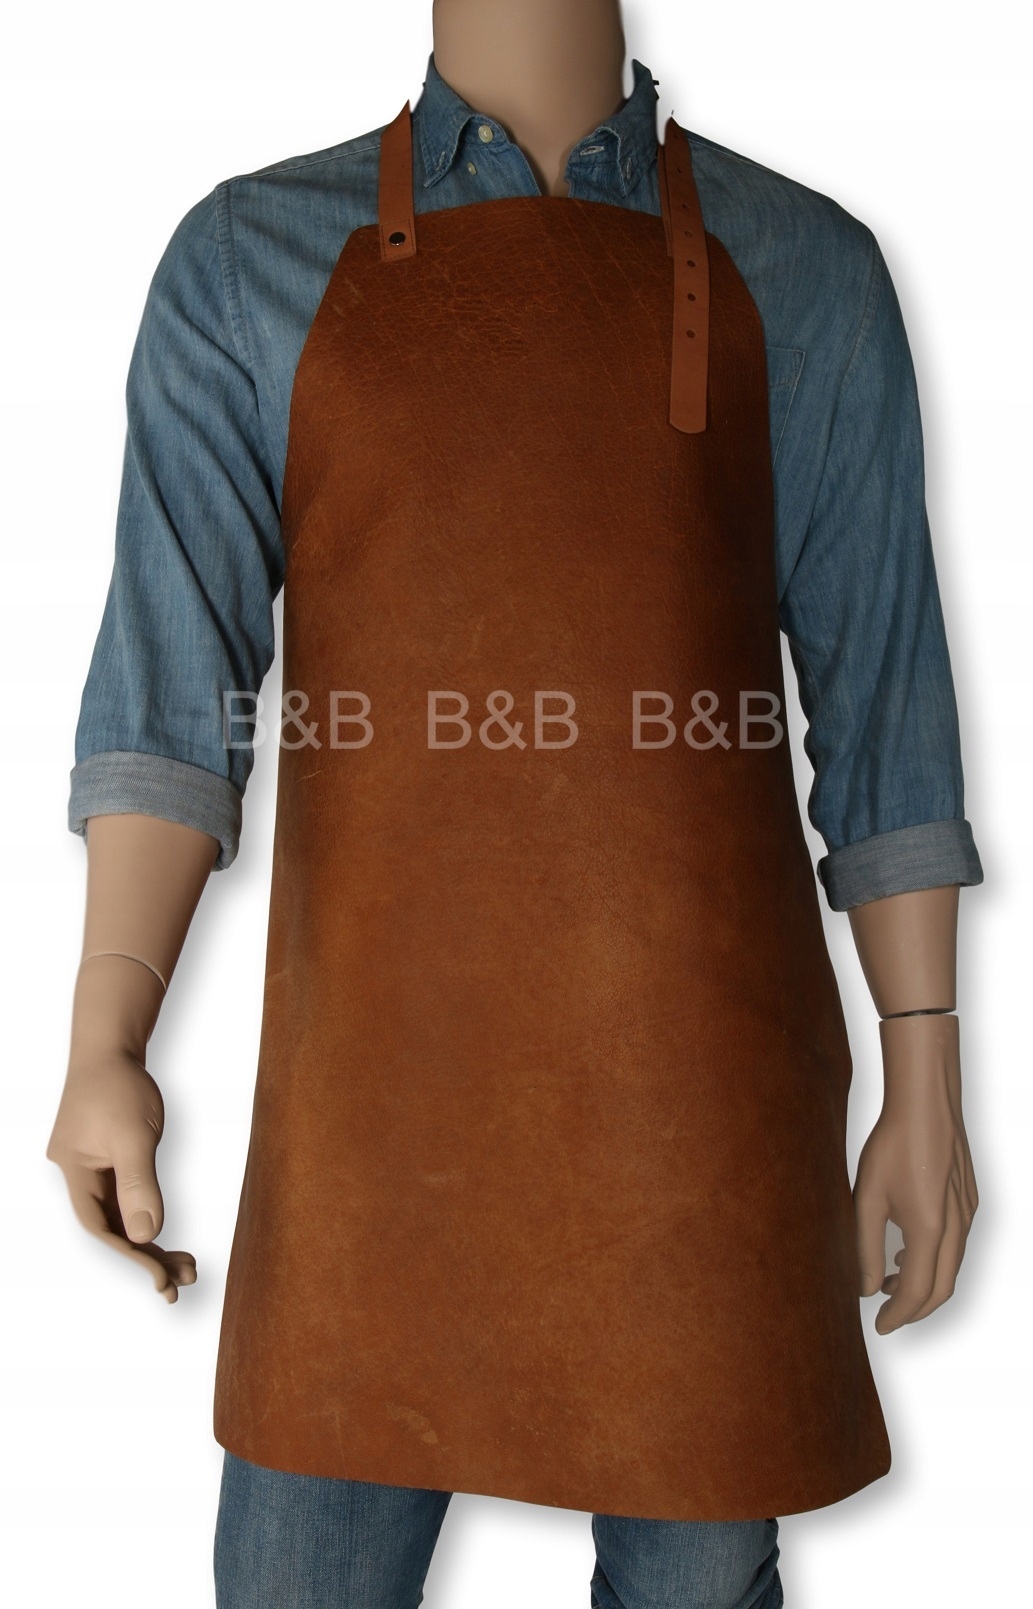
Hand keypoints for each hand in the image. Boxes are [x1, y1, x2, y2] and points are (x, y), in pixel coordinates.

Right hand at [46, 1047, 196, 1302]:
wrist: (109, 1046)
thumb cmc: (118, 1084)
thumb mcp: (134, 1135)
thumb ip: (139, 1184)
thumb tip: (149, 1236)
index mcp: (75, 1172)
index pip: (101, 1226)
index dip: (131, 1255)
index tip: (162, 1278)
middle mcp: (78, 1175)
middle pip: (111, 1227)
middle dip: (146, 1256)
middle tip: (183, 1281)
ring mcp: (91, 1168)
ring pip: (119, 1215)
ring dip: (149, 1241)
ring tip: (186, 1266)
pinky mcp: (106, 1160)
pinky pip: (124, 1199)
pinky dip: (145, 1217)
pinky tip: (164, 1235)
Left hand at [854, 1013, 977, 1333]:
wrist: (926, 1103)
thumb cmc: (893, 1144)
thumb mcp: (867, 1198)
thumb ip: (865, 1248)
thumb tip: (865, 1289)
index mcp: (929, 1230)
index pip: (918, 1294)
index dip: (899, 1316)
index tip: (879, 1326)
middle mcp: (956, 1227)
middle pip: (942, 1288)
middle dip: (915, 1308)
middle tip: (886, 1314)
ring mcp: (968, 1214)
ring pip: (952, 1267)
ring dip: (924, 1282)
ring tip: (889, 1279)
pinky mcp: (970, 1201)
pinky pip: (957, 1244)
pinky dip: (935, 1259)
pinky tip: (908, 1249)